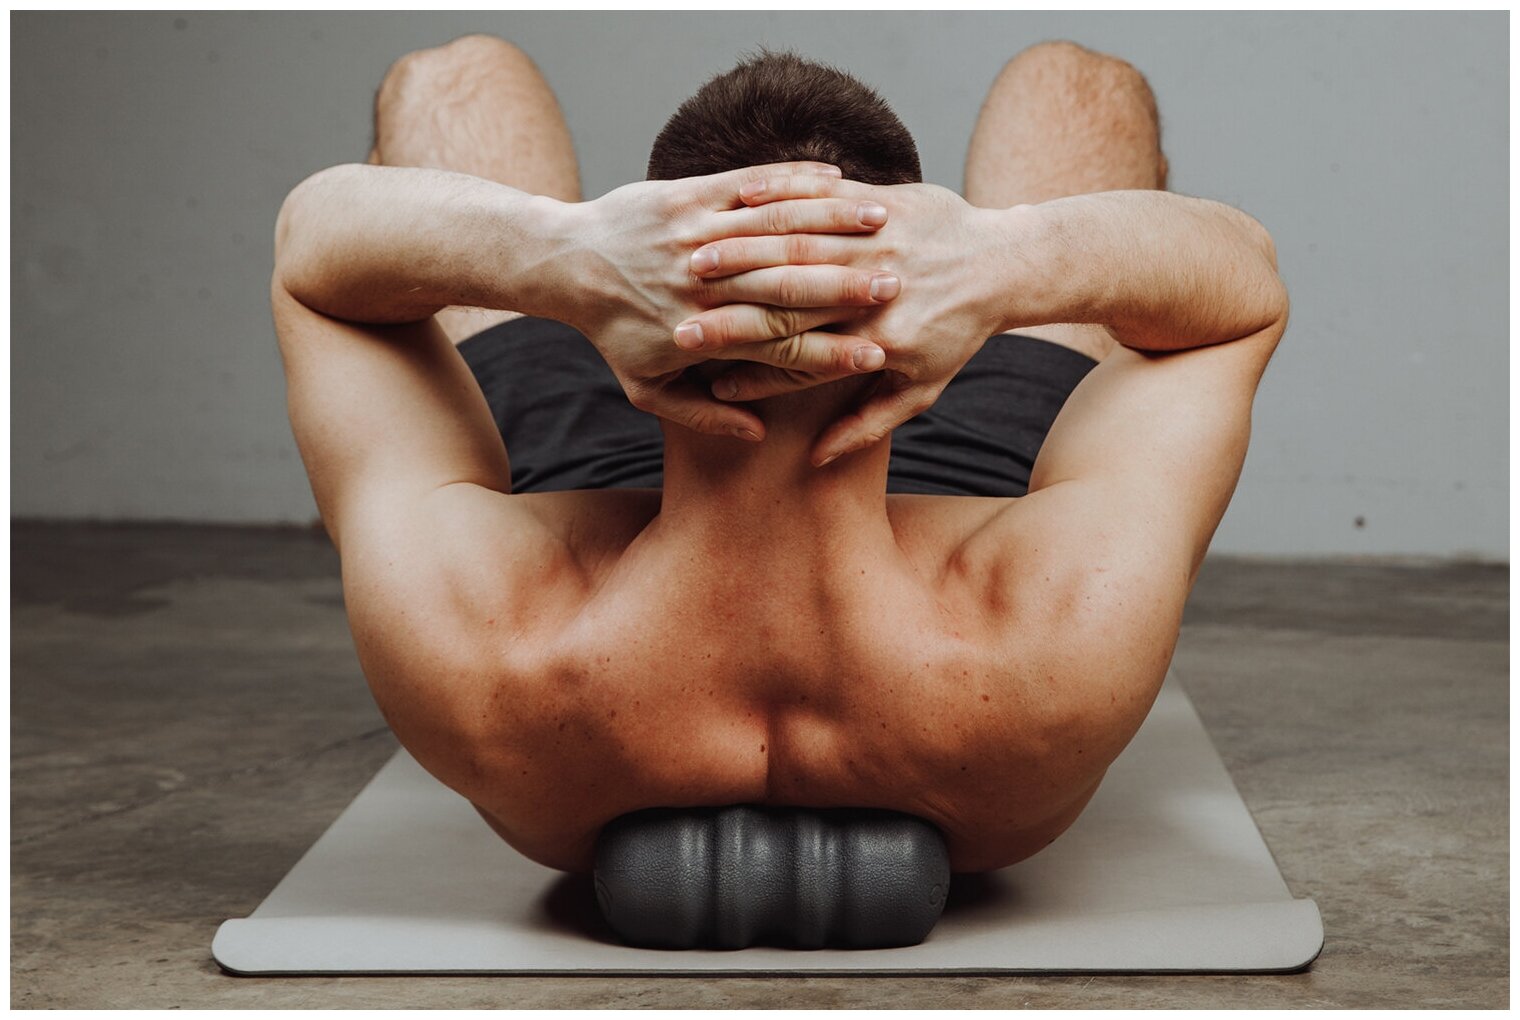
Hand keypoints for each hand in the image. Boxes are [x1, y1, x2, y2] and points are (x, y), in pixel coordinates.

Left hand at [550, 163, 905, 440]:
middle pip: (793, 289)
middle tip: (898, 289)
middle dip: (850, 289)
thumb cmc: (611, 332)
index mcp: (706, 333)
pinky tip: (837, 178)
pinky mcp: (692, 193)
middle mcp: (707, 284)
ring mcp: (699, 232)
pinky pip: (753, 182)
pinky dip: (797, 180)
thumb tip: (754, 432)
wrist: (567, 264)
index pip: (785, 349)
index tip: (879, 356)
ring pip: (780, 230)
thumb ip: (702, 415)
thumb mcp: (646, 388)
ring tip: (884, 229)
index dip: (833, 353)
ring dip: (835, 228)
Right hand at [676, 177, 1023, 463]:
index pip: (795, 356)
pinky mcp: (883, 203)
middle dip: (724, 311)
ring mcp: (878, 242)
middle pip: (784, 301)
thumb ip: (866, 426)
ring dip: (738, 252)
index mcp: (879, 340)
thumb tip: (815, 460)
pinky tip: (737, 205)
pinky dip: (777, 200)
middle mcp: (873, 291)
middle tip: (675, 321)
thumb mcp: (921, 390)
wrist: (1003, 264)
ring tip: (691, 262)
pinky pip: (822, 200)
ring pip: (796, 245)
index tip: (699, 370)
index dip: (744, 365)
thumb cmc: (957, 334)